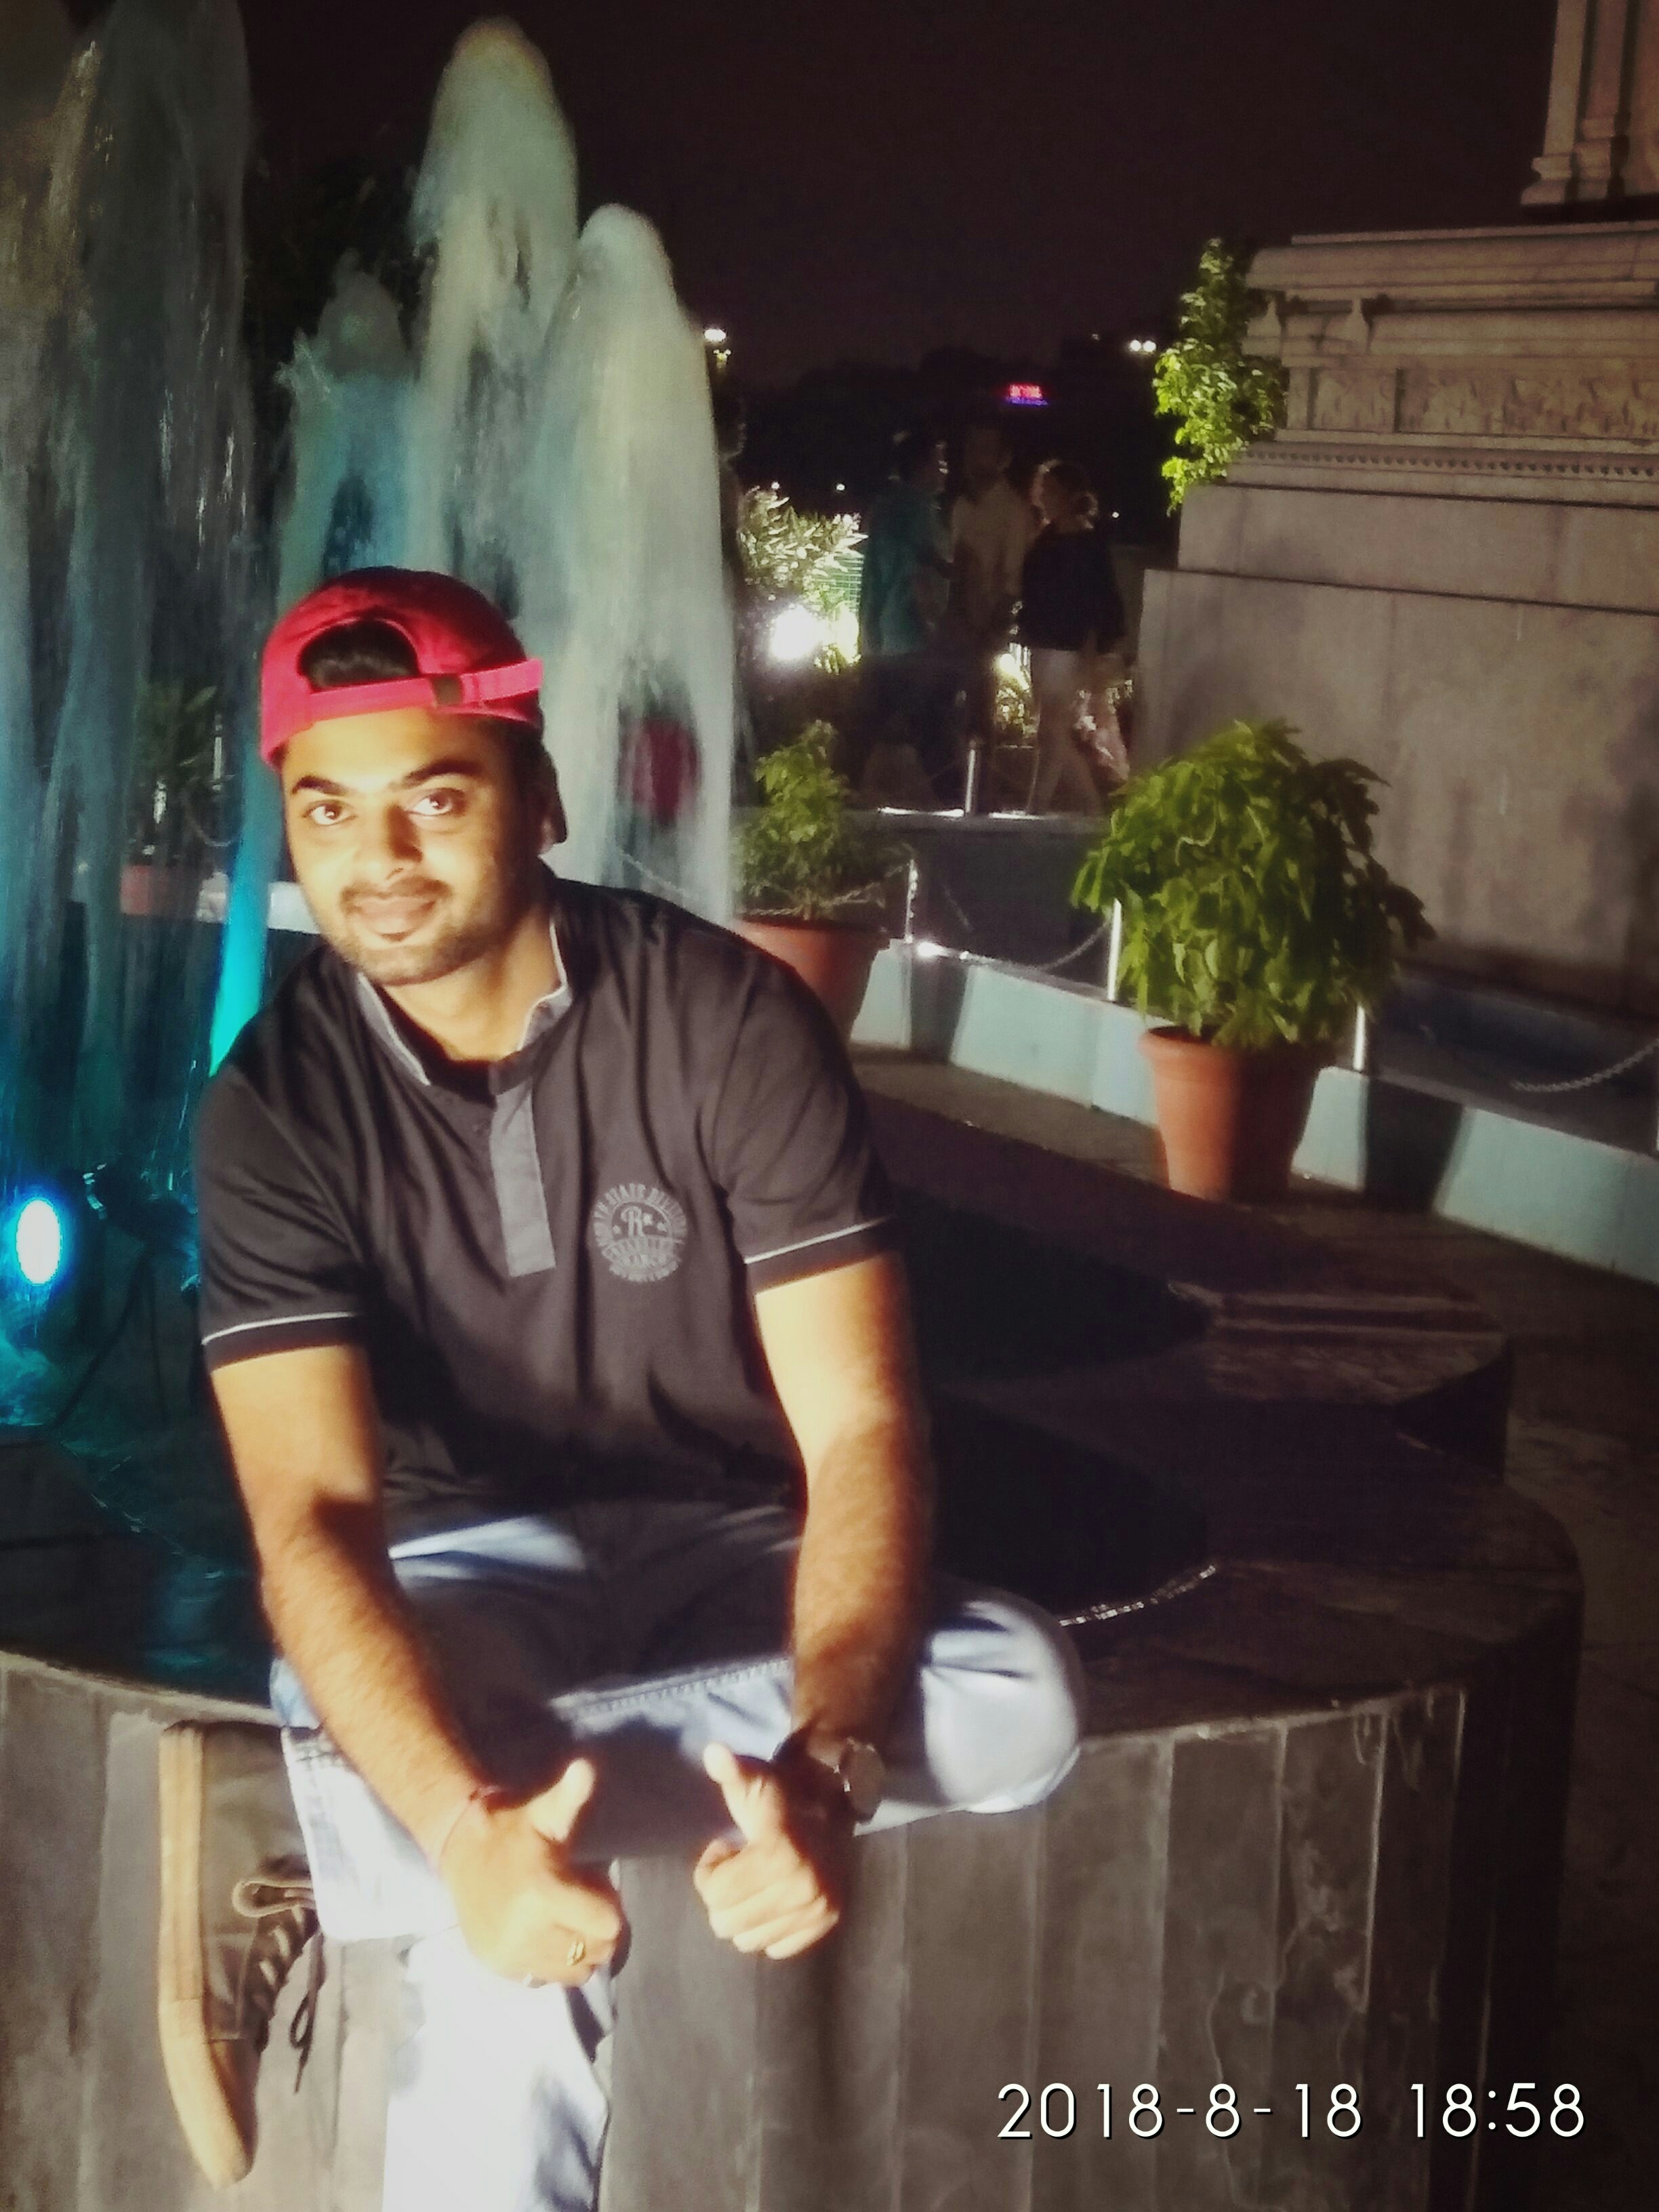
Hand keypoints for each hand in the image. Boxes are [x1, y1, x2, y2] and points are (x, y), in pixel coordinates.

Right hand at [441, 1758, 624, 1985]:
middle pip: (595, 1952)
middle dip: (596, 1930)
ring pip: (574, 1972)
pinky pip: (545, 1978)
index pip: (608, 1926)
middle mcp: (526, 1933)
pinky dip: (552, 1962)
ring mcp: (510, 1955)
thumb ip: (570, 1797)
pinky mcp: (498, 1967)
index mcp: (543, 1895)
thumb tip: (585, 1768)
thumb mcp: (545, 1812)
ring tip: (561, 1919)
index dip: (609, 1907)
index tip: (595, 1888)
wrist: (460, 1849)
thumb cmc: (514, 1830)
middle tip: (579, 1903)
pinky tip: (542, 1933)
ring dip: (577, 1950)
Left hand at [693, 1741, 851, 1960]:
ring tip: (756, 1883)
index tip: (726, 1849)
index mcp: (780, 1850)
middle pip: (727, 1923)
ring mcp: (818, 1907)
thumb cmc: (782, 1796)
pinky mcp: (827, 1923)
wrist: (833, 1806)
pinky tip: (775, 1899)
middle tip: (739, 1869)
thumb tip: (713, 1752)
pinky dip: (769, 1928)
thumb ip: (732, 1772)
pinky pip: (776, 1948)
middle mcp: (804, 1885)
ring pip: (749, 1941)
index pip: (716, 1892)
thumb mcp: (754, 1781)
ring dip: (745, 1914)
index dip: (711, 1870)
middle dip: (724, 1896)